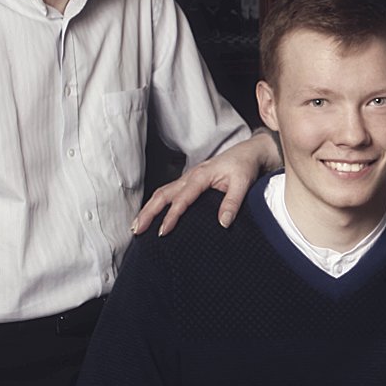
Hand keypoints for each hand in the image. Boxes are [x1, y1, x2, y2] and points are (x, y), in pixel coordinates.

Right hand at [132, 132, 278, 236]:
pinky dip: (156, 204)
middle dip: (147, 212)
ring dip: (148, 209)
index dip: (171, 216)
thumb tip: (223, 223)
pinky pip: (168, 192)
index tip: (163, 232)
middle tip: (137, 230)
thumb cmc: (244, 165)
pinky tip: (153, 215)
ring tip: (138, 226)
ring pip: (162, 193)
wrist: (248, 153)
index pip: (181, 199)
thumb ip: (232, 203)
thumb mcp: (243, 184)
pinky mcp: (189, 182)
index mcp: (200, 176)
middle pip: (162, 194)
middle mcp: (190, 176)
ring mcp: (188, 179)